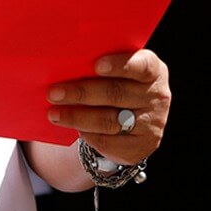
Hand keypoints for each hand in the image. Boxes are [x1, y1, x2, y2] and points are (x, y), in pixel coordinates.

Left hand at [47, 49, 169, 165]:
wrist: (132, 117)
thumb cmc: (116, 83)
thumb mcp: (117, 70)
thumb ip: (100, 64)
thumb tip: (64, 63)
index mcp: (153, 69)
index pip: (141, 65)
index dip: (119, 65)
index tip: (96, 65)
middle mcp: (157, 96)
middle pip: (116, 94)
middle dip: (82, 93)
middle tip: (54, 93)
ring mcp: (152, 124)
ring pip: (109, 121)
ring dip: (77, 117)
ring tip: (54, 114)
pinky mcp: (141, 146)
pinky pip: (110, 142)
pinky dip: (88, 135)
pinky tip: (73, 128)